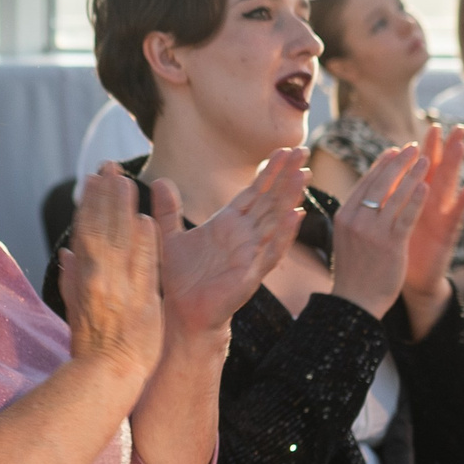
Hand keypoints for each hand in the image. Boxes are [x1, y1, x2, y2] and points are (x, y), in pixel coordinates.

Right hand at [56, 164, 163, 382]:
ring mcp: (119, 288)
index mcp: (81, 278)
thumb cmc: (91, 346)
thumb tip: (65, 253)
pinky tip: (147, 219)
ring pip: (120, 241)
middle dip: (105, 195)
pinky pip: (142, 266)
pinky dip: (143, 242)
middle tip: (110, 166)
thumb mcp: (74, 310)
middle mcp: (97, 279)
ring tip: (126, 181)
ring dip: (123, 209)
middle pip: (101, 228)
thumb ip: (71, 280)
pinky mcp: (141, 300)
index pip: (85, 231)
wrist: (108, 375)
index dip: (89, 202)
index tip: (93, 178)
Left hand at [158, 145, 304, 336]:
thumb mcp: (170, 238)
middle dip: (286, 175)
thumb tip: (160, 180)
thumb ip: (168, 210)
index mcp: (228, 224)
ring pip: (275, 221)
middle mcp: (245, 235)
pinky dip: (284, 235)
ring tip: (304, 175)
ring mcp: (251, 253)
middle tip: (304, 150)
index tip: (285, 149)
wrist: (182, 314)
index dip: (269, 171)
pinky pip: (271, 252)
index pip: (254, 192)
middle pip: (270, 200)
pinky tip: (296, 216)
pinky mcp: (251, 274)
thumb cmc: (181, 279)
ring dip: (289, 198)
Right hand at [329, 143, 426, 316]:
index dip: (382, 165)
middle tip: (412, 147)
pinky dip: (416, 198)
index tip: (394, 151)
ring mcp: (373, 232)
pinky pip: (406, 215)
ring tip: (426, 159)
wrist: (355, 302)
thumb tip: (366, 196)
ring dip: (412, 174)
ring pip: (395, 195)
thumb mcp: (346, 238)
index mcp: (343, 216)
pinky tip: (427, 185)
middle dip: (398, 162)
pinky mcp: (391, 244)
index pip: (365, 183)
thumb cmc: (353, 272)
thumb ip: (356, 217)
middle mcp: (355, 220)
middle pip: (380, 183)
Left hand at [402, 122, 463, 303]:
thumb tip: (378, 176)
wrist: (410, 282)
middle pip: (439, 172)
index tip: (431, 126)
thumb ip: (390, 199)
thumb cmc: (398, 249)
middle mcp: (431, 205)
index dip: (426, 150)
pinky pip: (454, 218)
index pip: (421, 169)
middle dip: (446, 149)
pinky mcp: (445, 236)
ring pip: (449, 188)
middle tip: (455, 127)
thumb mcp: (390, 220)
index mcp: (416, 199)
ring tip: (462, 145)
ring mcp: (440, 219)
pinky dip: (461, 204)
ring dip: (455, 166)